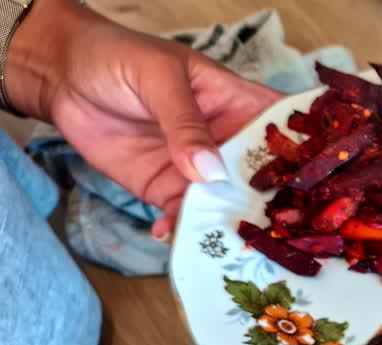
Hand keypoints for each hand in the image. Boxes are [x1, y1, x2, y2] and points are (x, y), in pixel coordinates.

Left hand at [6, 0, 281, 238]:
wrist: (61, 77)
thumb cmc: (117, 58)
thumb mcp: (158, 78)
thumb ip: (184, 123)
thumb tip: (210, 172)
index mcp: (239, 104)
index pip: (283, 132)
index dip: (303, 159)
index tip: (315, 190)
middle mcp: (228, 141)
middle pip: (262, 180)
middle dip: (268, 207)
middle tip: (273, 234)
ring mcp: (199, 170)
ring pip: (225, 204)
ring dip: (226, 225)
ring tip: (226, 245)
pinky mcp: (168, 189)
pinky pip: (183, 217)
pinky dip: (180, 231)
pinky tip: (173, 236)